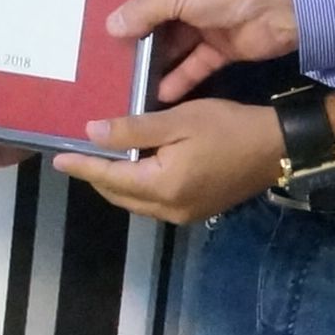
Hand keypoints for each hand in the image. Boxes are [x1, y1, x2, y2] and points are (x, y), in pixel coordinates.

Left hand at [54, 98, 283, 222]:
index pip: (109, 178)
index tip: (57, 158)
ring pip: (135, 201)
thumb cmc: (227, 129)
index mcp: (161, 187)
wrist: (277, 149)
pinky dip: (137, 186)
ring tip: (100, 159)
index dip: (82, 166)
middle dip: (96, 176)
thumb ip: (133, 130)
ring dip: (116, 182)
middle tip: (77, 155)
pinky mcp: (195, 210)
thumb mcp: (178, 121)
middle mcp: (167, 209)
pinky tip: (134, 167)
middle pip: (119, 195)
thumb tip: (92, 133)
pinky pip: (153, 202)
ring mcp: (182, 214)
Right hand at [110, 0, 299, 101]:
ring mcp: (207, 18)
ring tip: (120, 79)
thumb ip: (142, 10)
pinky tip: (156, 93)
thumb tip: (109, 27)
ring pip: (173, 42)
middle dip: (132, 34)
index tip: (90, 16)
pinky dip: (179, 77)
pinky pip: (194, 63)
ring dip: (152, 60)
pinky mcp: (222, 45)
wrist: (289, 3)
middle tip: (98, 55)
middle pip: (154, 14)